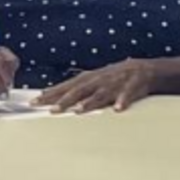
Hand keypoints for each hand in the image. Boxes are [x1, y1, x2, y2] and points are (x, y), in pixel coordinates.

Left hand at [36, 59, 156, 112]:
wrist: (145, 70)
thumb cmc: (115, 77)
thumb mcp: (95, 79)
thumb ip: (76, 88)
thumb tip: (51, 97)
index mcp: (90, 78)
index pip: (67, 86)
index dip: (51, 94)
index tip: (34, 102)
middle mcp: (101, 80)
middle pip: (80, 90)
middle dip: (66, 99)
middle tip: (52, 110)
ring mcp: (116, 83)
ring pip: (101, 93)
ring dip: (90, 101)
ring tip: (79, 110)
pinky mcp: (133, 87)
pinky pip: (128, 95)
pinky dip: (123, 101)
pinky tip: (118, 109)